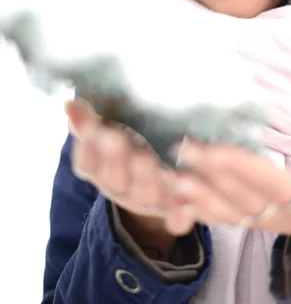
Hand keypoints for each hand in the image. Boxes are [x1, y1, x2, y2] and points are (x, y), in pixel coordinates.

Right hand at [65, 99, 194, 235]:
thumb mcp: (105, 138)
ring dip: (146, 178)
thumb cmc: (125, 154)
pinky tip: (186, 202)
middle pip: (115, 179)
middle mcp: (122, 189)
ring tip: (148, 157)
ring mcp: (148, 201)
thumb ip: (88, 123)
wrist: (152, 191)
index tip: (92, 125)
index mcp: (100, 172)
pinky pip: (177, 218)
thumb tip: (69, 105)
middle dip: (115, 158)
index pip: (87, 163)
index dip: (87, 145)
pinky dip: (180, 214)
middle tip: (117, 138)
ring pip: (146, 195)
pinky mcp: (175, 209)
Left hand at [164, 133, 290, 249]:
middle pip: (238, 197)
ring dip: (195, 195)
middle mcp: (274, 216)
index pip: (267, 184)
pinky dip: (191, 209)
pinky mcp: (240, 219)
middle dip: (209, 174)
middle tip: (182, 149)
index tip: (215, 148)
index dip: (241, 166)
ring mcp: (254, 220)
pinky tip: (170, 194)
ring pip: (222, 212)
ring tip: (171, 175)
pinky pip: (215, 219)